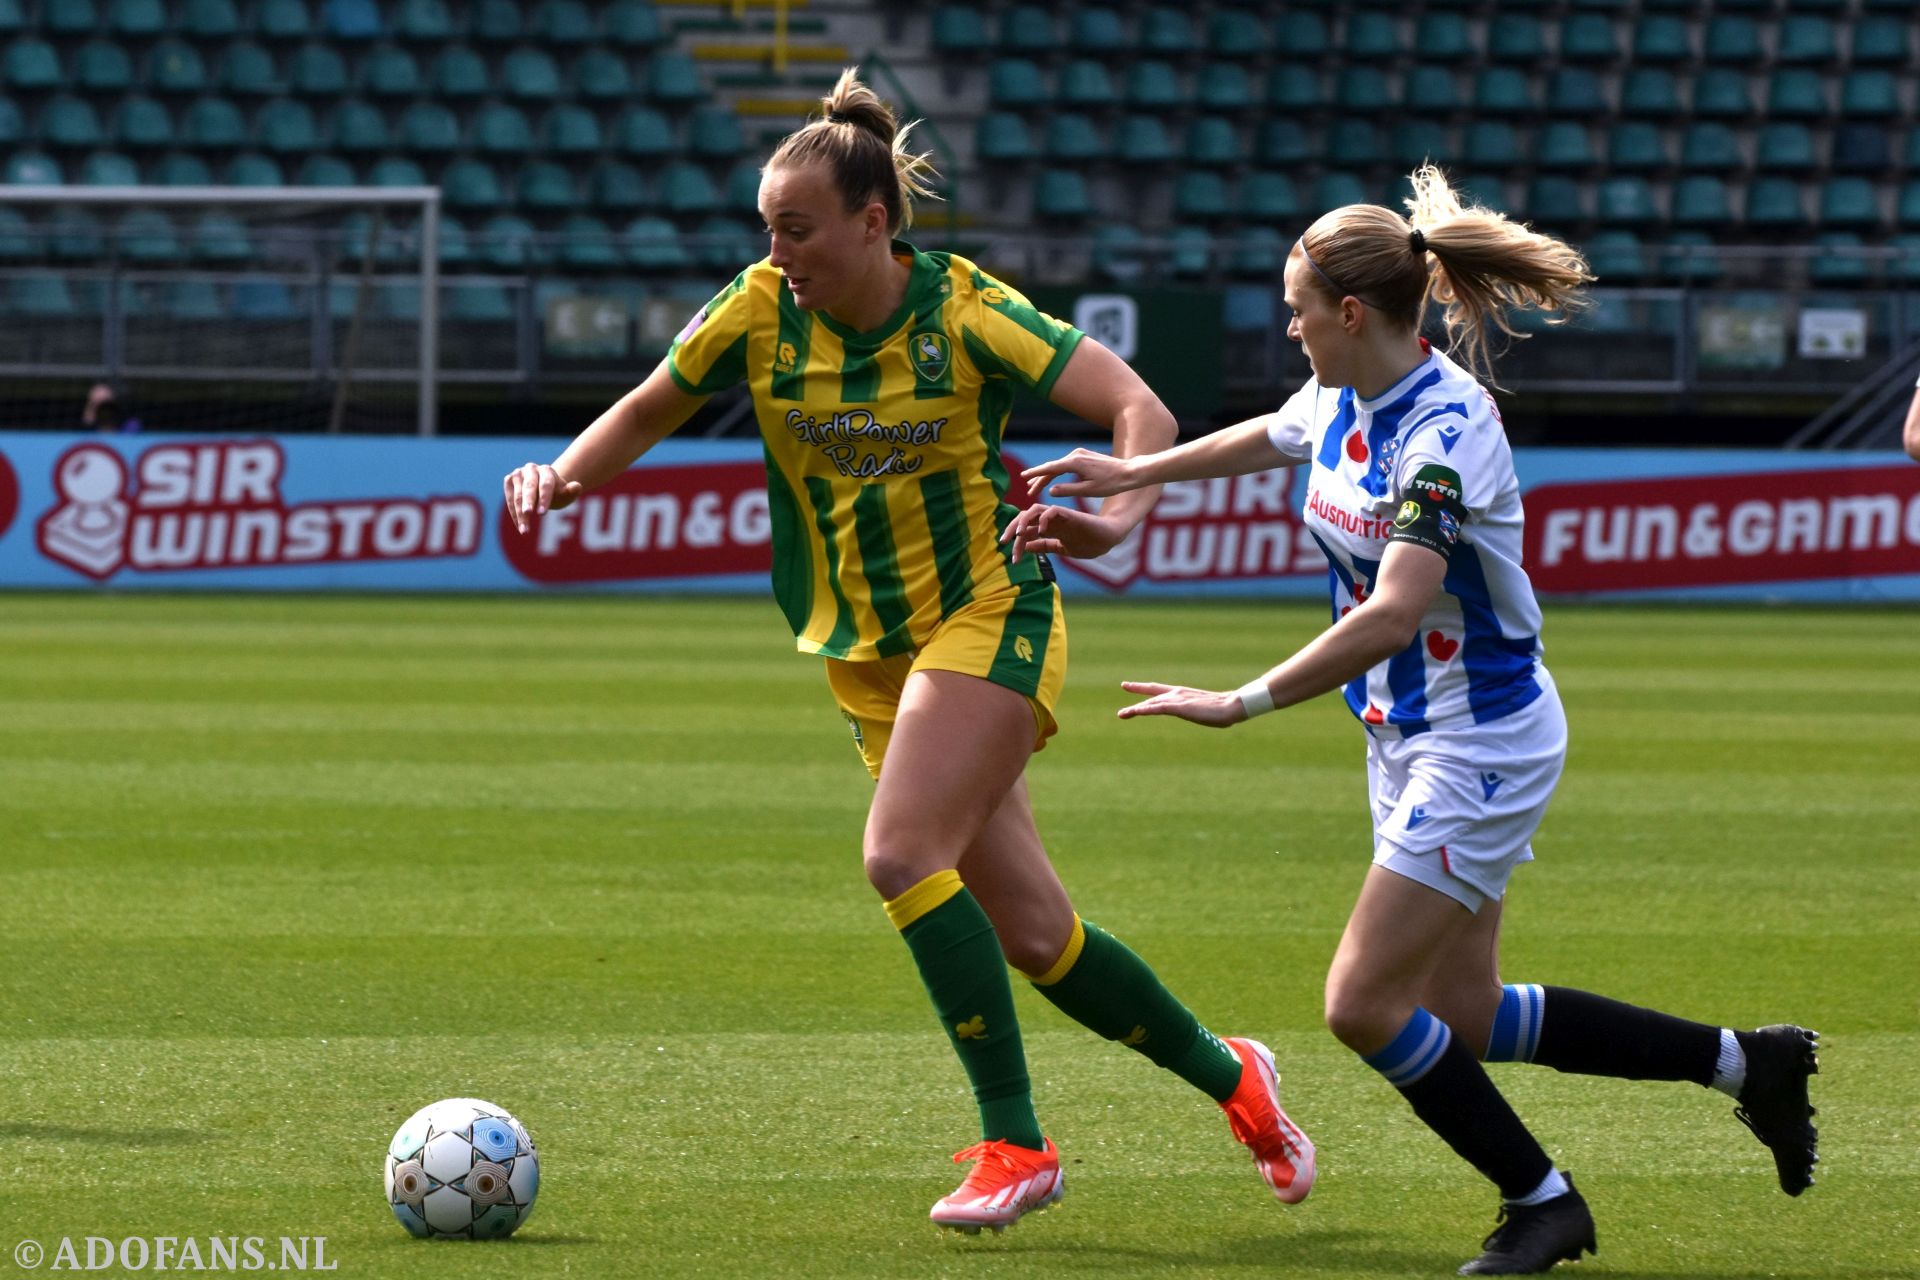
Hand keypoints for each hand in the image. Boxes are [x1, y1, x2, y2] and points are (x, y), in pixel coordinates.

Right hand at [502, 462, 583, 534]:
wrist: (544, 488)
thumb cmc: (557, 493)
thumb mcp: (566, 493)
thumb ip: (572, 491)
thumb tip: (577, 486)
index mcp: (547, 470)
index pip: (546, 484)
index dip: (544, 498)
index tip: (542, 514)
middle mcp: (531, 469)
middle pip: (529, 487)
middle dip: (528, 502)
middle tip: (527, 515)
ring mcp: (518, 474)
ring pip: (517, 495)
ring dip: (519, 514)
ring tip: (524, 531)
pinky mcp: (509, 481)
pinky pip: (510, 499)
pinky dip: (514, 513)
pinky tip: (519, 526)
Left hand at [999, 503, 1127, 562]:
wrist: (1108, 540)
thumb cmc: (1088, 543)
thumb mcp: (1062, 548)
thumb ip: (1045, 546)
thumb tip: (1026, 547)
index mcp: (1049, 529)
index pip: (1026, 531)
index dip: (1017, 543)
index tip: (1013, 559)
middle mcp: (1051, 521)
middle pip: (1025, 517)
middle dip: (1012, 528)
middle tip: (1003, 541)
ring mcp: (1059, 517)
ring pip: (1034, 510)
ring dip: (1023, 520)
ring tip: (1018, 534)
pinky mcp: (1069, 515)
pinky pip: (1051, 511)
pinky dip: (1043, 518)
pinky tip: (1041, 531)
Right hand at [1021, 447, 1140, 498]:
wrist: (1130, 472)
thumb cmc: (1111, 484)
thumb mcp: (1088, 491)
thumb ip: (1067, 490)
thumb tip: (1050, 490)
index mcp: (1074, 463)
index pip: (1049, 469)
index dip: (1035, 474)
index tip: (1022, 478)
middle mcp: (1075, 455)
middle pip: (1052, 467)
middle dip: (1039, 478)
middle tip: (1028, 490)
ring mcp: (1080, 453)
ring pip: (1059, 466)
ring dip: (1048, 476)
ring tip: (1037, 487)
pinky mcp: (1085, 456)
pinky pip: (1066, 464)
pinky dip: (1057, 472)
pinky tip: (1052, 479)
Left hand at [1115, 681, 1243, 727]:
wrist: (1232, 706)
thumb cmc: (1225, 709)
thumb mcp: (1207, 711)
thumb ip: (1201, 711)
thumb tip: (1209, 715)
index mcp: (1182, 694)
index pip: (1157, 689)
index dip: (1141, 687)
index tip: (1128, 684)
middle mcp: (1176, 694)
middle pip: (1151, 695)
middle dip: (1136, 694)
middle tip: (1123, 686)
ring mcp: (1176, 700)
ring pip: (1151, 704)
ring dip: (1135, 709)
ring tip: (1121, 714)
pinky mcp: (1178, 707)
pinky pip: (1156, 709)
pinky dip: (1144, 710)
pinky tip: (1134, 711)